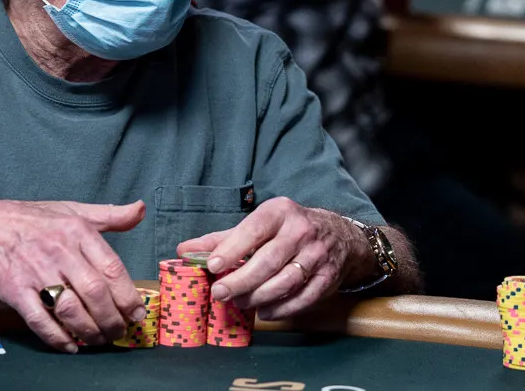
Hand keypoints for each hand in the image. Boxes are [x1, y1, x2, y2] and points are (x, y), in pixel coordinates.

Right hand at [0, 198, 146, 352]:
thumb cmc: (31, 219)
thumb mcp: (72, 209)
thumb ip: (110, 214)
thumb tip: (140, 210)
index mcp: (77, 231)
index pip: (113, 269)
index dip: (128, 297)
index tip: (136, 313)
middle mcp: (60, 251)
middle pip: (96, 293)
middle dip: (113, 319)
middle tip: (119, 332)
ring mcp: (36, 272)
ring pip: (72, 310)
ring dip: (89, 331)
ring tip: (97, 339)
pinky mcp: (15, 291)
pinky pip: (40, 320)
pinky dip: (57, 338)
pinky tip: (69, 345)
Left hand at [177, 198, 369, 320]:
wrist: (339, 235)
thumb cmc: (287, 230)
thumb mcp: (258, 225)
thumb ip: (221, 239)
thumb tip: (184, 250)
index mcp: (280, 212)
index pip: (253, 230)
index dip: (232, 249)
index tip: (212, 265)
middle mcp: (301, 231)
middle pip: (268, 261)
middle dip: (241, 280)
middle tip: (220, 293)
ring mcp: (318, 255)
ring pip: (285, 282)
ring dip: (258, 297)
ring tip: (239, 303)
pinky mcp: (328, 277)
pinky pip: (303, 298)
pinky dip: (281, 309)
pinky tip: (263, 312)